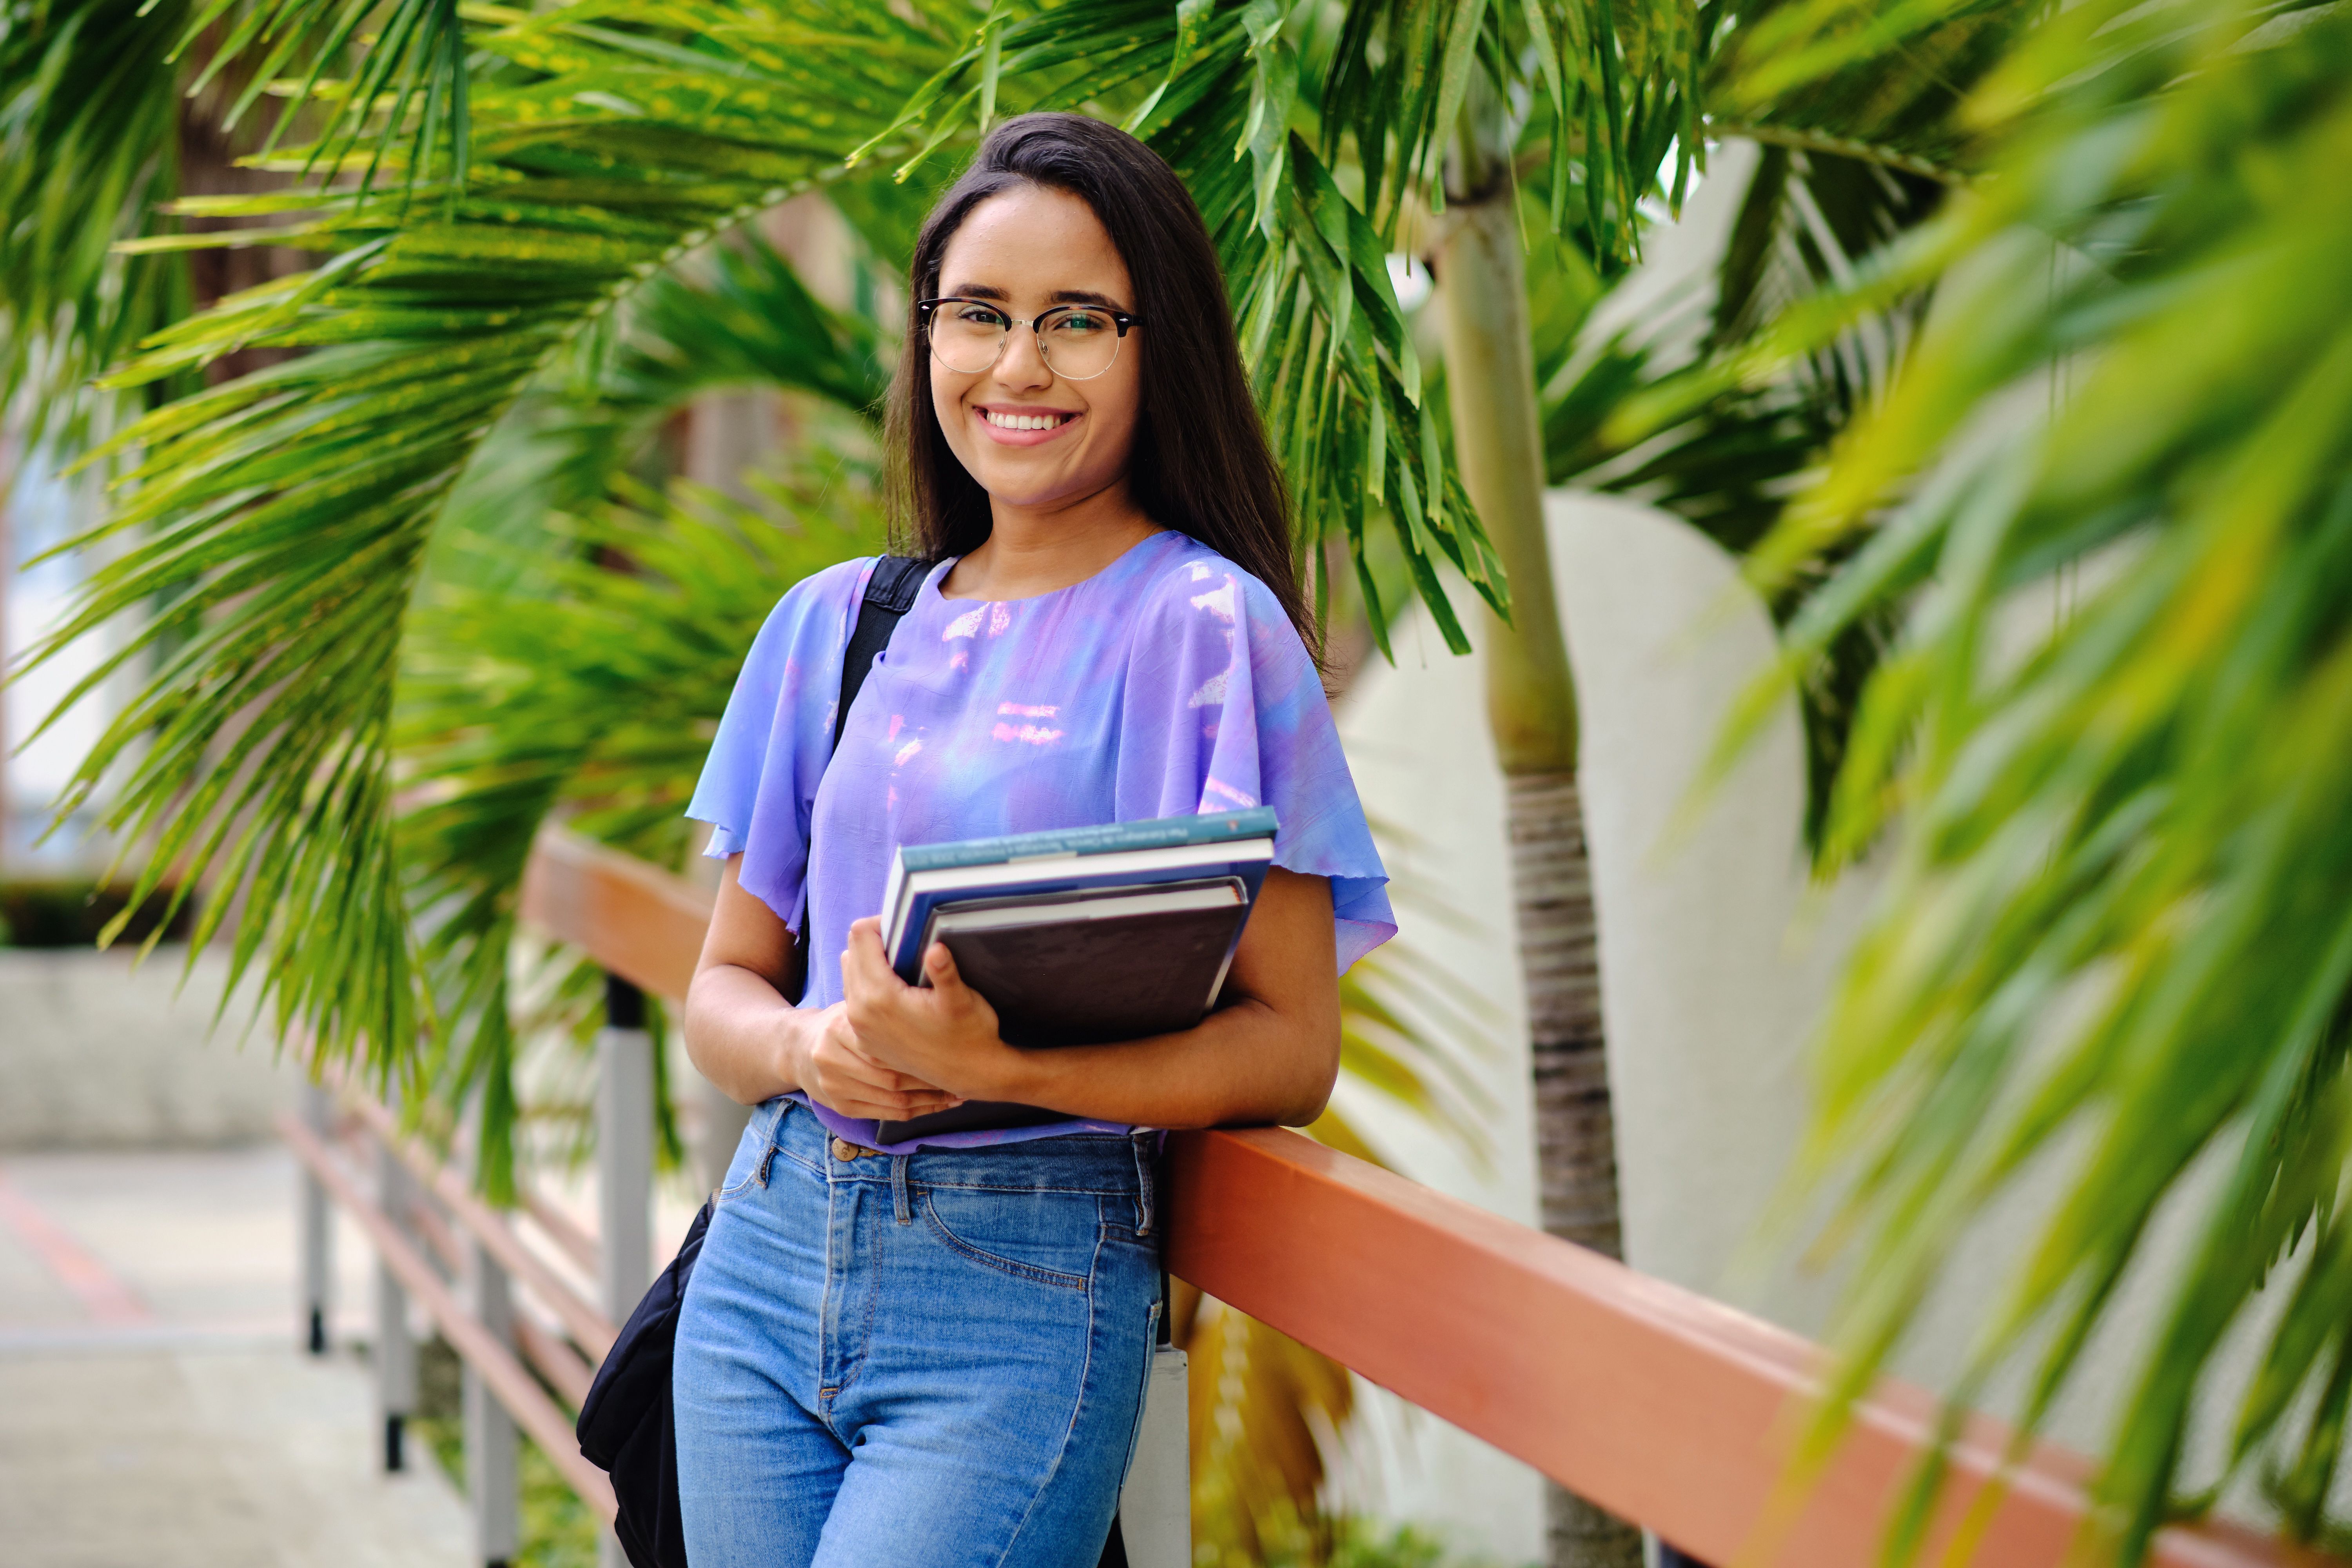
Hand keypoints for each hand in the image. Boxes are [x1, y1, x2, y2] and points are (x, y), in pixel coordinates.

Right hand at [786, 1001, 962, 1121]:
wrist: (798, 1049)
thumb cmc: (839, 1021)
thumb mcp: (853, 1002)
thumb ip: (875, 990)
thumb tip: (920, 957)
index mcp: (838, 1028)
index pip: (885, 1046)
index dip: (922, 1050)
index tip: (952, 1049)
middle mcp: (832, 1060)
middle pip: (891, 1076)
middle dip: (929, 1079)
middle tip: (962, 1077)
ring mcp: (834, 1087)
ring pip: (892, 1099)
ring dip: (929, 1100)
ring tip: (958, 1094)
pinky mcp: (841, 1107)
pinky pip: (887, 1114)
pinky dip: (917, 1111)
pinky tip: (939, 1105)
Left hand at [840, 917, 1016, 1101]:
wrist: (970, 1075)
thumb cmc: (970, 1034)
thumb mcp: (961, 999)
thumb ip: (944, 971)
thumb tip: (935, 948)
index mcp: (880, 996)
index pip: (860, 936)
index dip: (882, 923)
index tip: (906, 927)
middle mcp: (861, 1012)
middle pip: (851, 952)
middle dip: (874, 941)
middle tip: (905, 943)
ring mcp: (860, 1028)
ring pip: (849, 974)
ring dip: (869, 963)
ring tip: (900, 965)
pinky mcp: (865, 1039)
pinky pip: (853, 998)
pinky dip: (868, 986)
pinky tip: (896, 990)